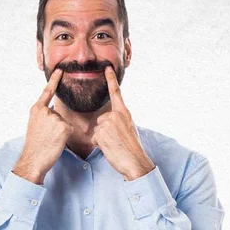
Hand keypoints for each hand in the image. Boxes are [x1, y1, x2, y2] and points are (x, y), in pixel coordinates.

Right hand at [13, 68, 72, 183]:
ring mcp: (55, 118)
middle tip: (46, 137)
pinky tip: (56, 142)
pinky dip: (66, 137)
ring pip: (65, 123)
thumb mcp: (34, 125)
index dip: (54, 80)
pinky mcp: (64, 127)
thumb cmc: (34, 146)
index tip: (60, 70)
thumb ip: (43, 116)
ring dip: (61, 132)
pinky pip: (70, 129)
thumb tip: (54, 115)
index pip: (47, 92)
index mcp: (36, 109)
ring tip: (50, 140)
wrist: (33, 159)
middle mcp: (45, 111)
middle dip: (57, 126)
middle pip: (59, 114)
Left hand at [91, 65, 155, 180]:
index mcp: (124, 113)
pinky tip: (110, 148)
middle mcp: (116, 115)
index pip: (116, 93)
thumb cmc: (132, 148)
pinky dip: (100, 145)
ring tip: (114, 145)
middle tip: (116, 141)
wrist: (134, 161)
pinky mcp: (101, 132)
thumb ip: (119, 121)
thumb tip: (109, 122)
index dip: (111, 79)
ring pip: (97, 130)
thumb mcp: (129, 129)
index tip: (107, 68)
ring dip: (102, 139)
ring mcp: (108, 123)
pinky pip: (94, 138)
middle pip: (101, 120)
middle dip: (104, 132)